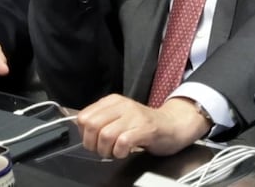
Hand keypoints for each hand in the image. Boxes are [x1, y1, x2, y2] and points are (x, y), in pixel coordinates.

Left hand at [75, 95, 210, 157]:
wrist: (172, 125)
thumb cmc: (144, 125)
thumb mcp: (119, 116)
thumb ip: (102, 120)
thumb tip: (82, 131)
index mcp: (112, 101)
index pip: (83, 116)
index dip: (84, 134)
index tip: (94, 141)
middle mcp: (122, 105)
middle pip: (91, 125)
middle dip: (92, 144)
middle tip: (102, 150)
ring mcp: (134, 116)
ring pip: (105, 134)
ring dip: (106, 150)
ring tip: (114, 152)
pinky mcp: (145, 129)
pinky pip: (123, 142)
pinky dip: (119, 152)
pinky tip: (124, 152)